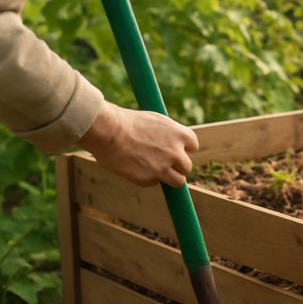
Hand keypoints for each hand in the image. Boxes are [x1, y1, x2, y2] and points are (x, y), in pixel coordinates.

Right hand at [75, 102, 198, 187]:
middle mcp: (176, 153)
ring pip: (178, 181)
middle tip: (161, 161)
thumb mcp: (156, 120)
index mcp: (181, 135)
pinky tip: (134, 167)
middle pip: (187, 167)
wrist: (108, 131)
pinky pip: (154, 183)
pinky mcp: (150, 179)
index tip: (175, 150)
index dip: (183, 149)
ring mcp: (164, 168)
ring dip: (168, 177)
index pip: (193, 147)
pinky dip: (146, 178)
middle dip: (176, 166)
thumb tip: (179, 145)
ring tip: (152, 168)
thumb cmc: (128, 122)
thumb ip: (170, 134)